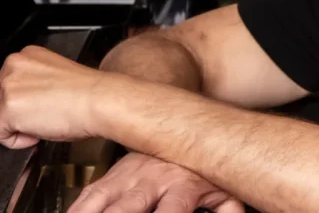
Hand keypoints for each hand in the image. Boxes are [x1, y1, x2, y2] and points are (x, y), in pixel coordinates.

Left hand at [0, 45, 104, 148]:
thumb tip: (27, 103)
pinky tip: (41, 130)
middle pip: (1, 99)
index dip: (26, 101)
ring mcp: (8, 86)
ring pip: (0, 117)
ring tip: (46, 120)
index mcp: (28, 55)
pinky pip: (1, 135)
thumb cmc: (90, 94)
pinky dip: (19, 140)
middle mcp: (13, 65)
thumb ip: (35, 84)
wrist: (103, 101)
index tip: (41, 105)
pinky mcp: (7, 108)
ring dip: (20, 125)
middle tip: (46, 114)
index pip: (8, 86)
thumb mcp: (57, 78)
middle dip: (20, 113)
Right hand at [68, 152, 243, 212]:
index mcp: (181, 185)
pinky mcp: (110, 176)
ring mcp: (127, 177)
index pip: (172, 211)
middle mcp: (151, 180)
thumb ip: (228, 208)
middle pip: (126, 208)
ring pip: (99, 199)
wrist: (180, 127)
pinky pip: (87, 195)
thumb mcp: (221, 186)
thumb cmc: (199, 166)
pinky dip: (76, 208)